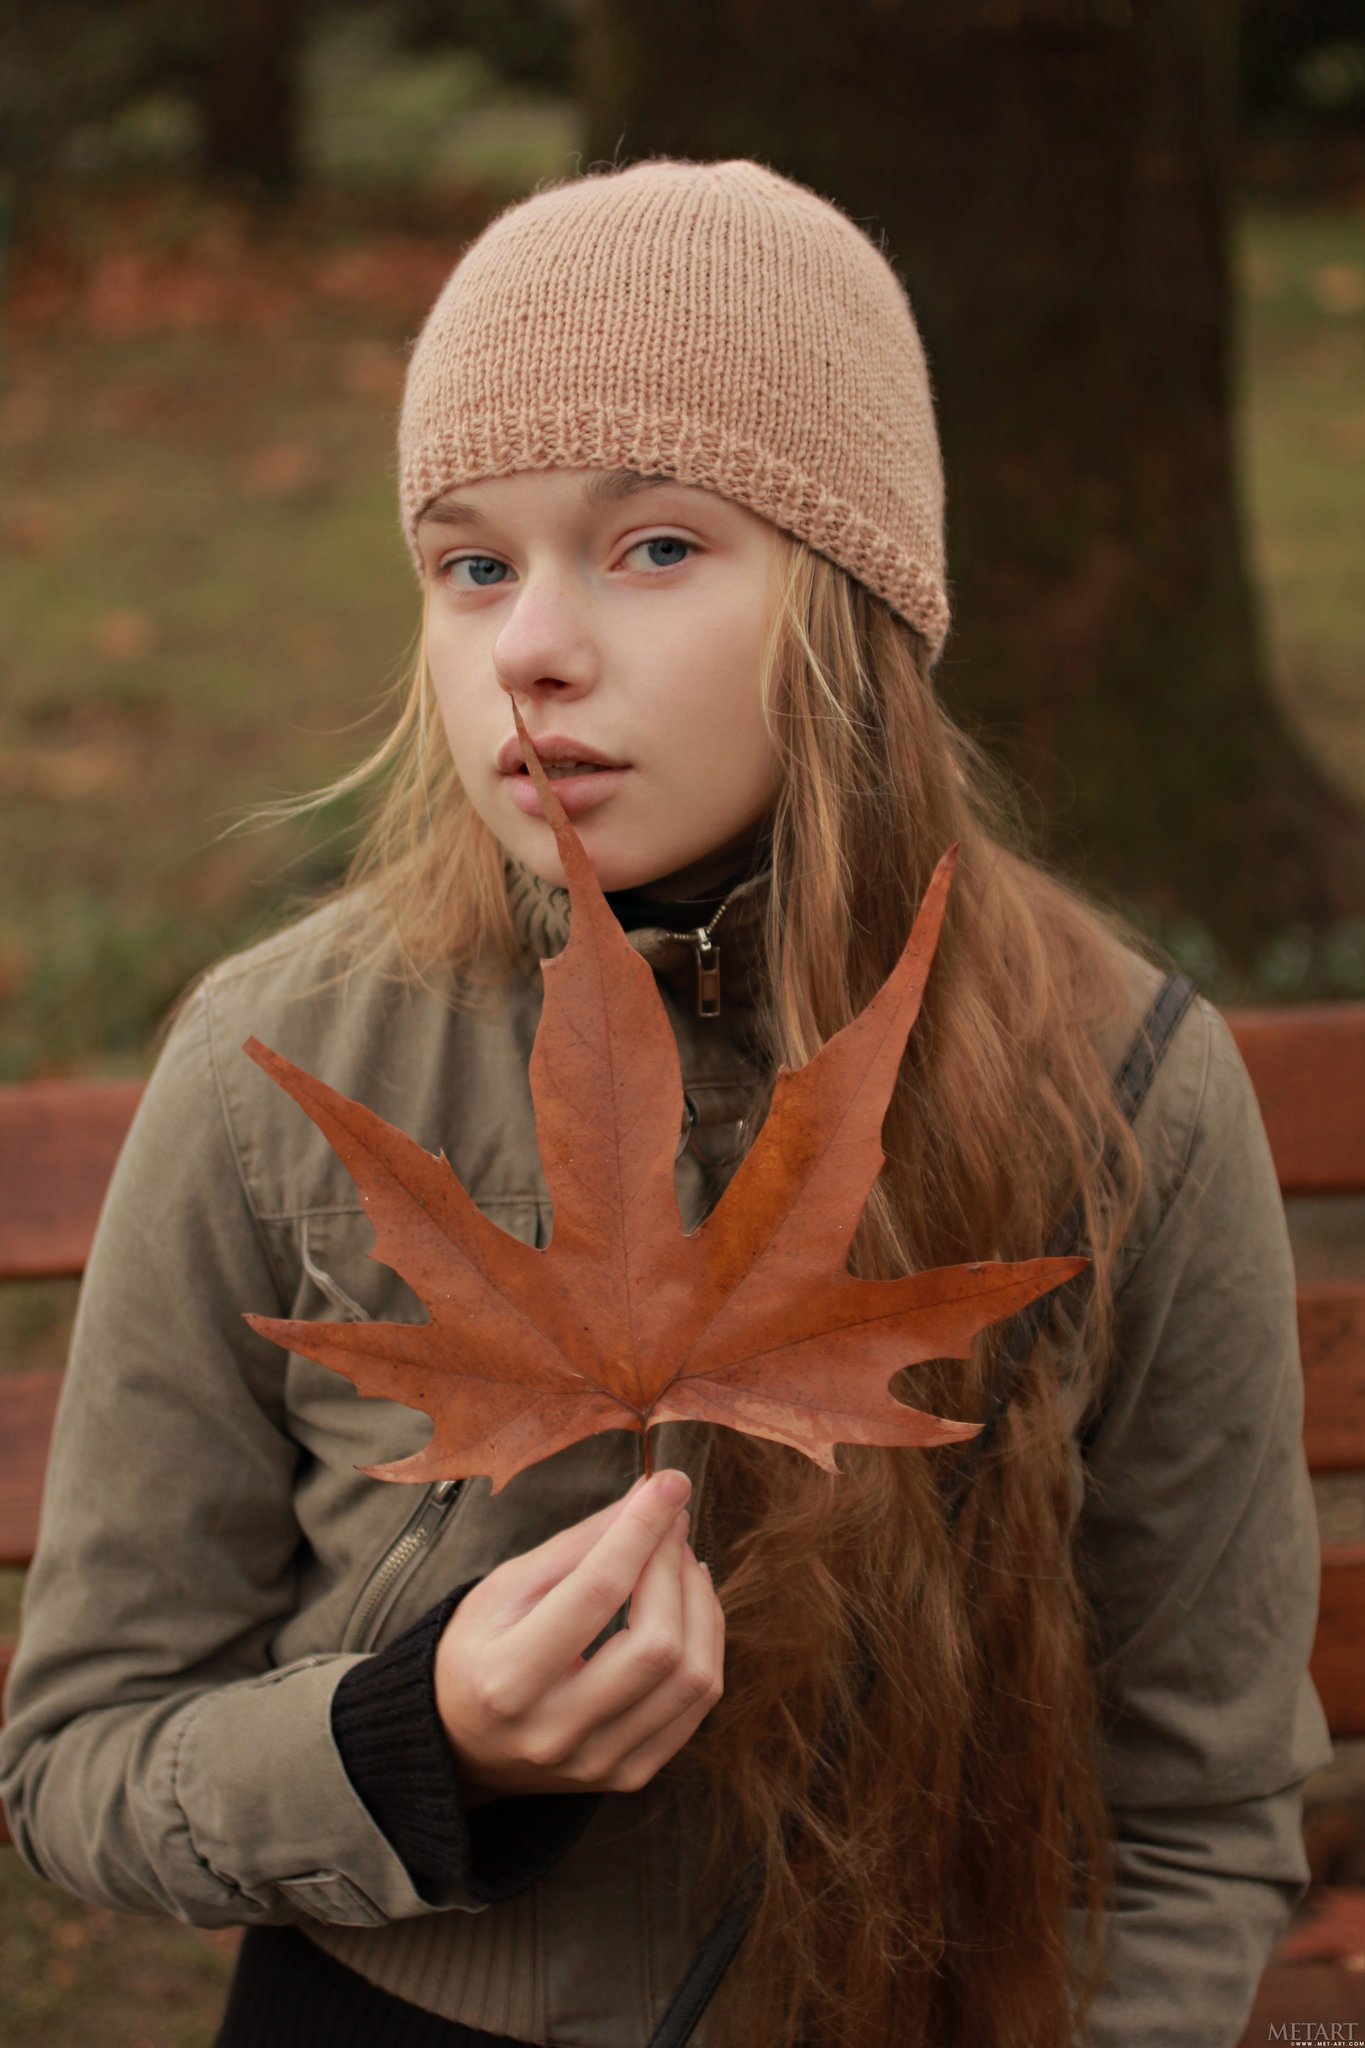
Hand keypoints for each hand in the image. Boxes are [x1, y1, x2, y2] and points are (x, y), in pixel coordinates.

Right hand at [434, 1468, 724, 1801]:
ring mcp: (597, 1762)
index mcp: (507, 1679)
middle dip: (674, 1568)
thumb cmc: (481, 1648)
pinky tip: (689, 1609)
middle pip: (655, 1644)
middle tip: (670, 1527)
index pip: (596, 1592)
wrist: (460, 1740)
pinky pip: (697, 1707)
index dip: (641, 1530)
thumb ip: (581, 1543)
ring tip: (682, 1564)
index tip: (669, 1484)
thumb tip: (649, 1495)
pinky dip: (706, 1645)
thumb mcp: (509, 1585)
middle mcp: (553, 1731)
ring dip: (701, 1604)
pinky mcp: (629, 1775)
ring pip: (691, 1678)